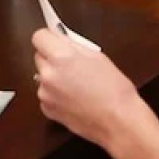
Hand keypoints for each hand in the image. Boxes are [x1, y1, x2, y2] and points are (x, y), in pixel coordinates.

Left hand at [32, 28, 148, 150]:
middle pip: (39, 56)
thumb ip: (74, 46)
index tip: (56, 41)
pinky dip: (56, 95)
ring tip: (78, 86)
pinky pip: (46, 95)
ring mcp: (45, 94)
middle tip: (72, 64)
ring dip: (54, 77)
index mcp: (61, 57)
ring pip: (42, 77)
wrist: (119, 122)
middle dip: (52, 57)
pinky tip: (75, 99)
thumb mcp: (97, 57)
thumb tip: (61, 38)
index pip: (39, 37)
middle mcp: (48, 75)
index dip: (49, 38)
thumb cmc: (114, 90)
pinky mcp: (47, 110)